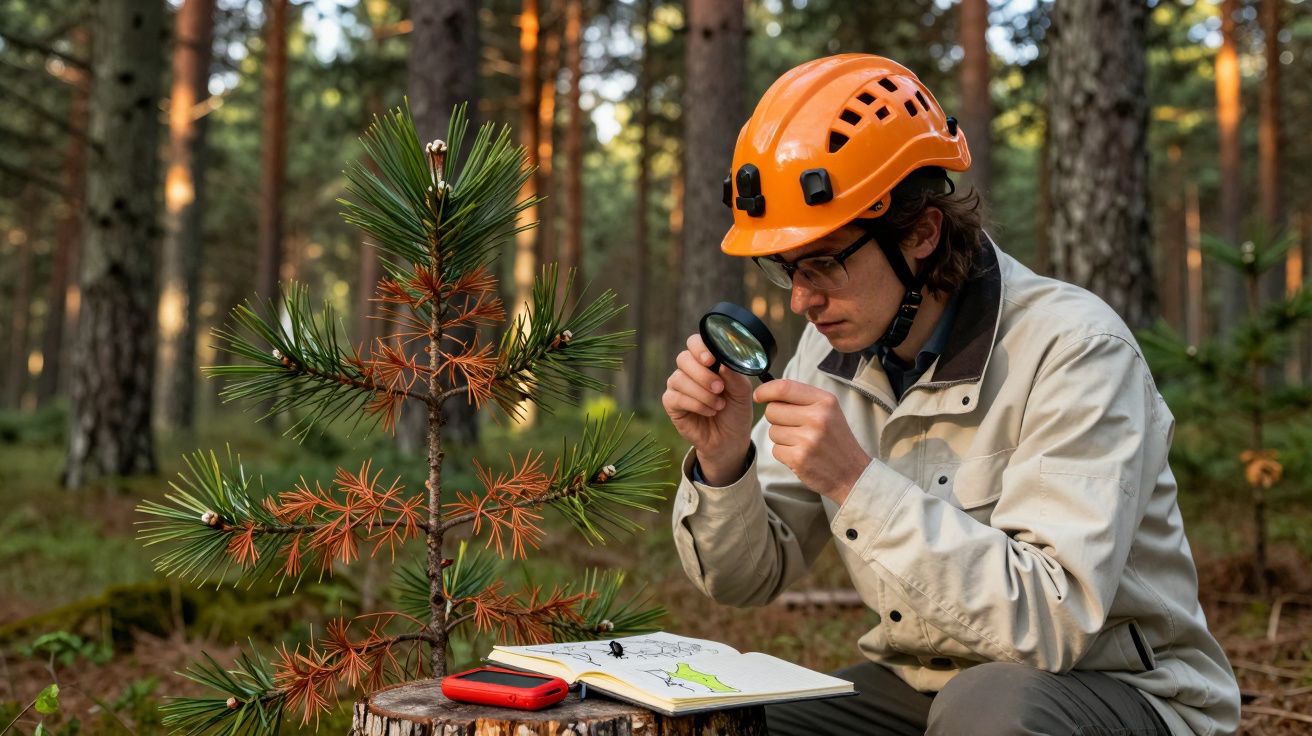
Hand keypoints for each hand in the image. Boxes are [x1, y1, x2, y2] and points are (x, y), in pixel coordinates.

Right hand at [662, 334, 754, 484]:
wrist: (730, 439)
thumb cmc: (735, 411)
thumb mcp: (742, 393)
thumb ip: (734, 377)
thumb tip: (722, 364)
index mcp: (706, 361)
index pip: (695, 343)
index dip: (700, 348)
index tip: (711, 360)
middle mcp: (689, 370)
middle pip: (683, 358)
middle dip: (702, 374)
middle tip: (720, 388)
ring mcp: (678, 386)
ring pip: (679, 379)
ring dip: (702, 393)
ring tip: (719, 405)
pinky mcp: (672, 404)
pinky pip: (675, 397)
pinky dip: (695, 404)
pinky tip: (709, 411)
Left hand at [753, 379, 869, 503]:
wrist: (853, 474)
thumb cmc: (836, 440)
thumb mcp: (828, 411)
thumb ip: (802, 399)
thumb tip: (767, 392)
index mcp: (825, 401)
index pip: (785, 387)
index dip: (766, 390)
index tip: (759, 396)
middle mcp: (817, 417)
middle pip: (772, 410)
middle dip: (776, 419)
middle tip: (794, 427)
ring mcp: (808, 439)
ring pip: (772, 431)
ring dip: (781, 438)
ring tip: (802, 443)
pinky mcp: (799, 458)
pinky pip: (775, 450)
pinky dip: (784, 454)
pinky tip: (801, 455)